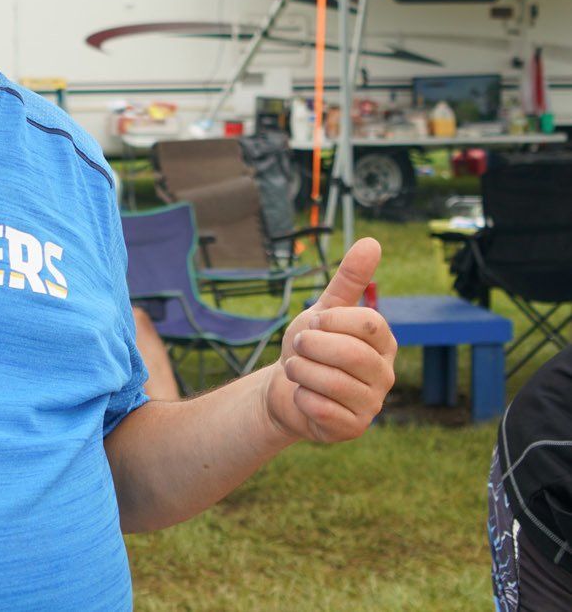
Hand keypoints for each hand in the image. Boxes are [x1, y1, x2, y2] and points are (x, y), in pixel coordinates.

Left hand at [265, 239, 396, 442]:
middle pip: (351, 354)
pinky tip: (302, 395)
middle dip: (311, 346)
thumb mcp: (324, 309)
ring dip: (301, 370)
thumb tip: (372, 241)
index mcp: (383, 342)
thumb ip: (349, 279)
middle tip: (298, 345)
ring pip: (333, 382)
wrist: (285, 388)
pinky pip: (322, 409)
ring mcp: (371, 404)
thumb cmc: (310, 347)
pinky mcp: (352, 428)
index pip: (369, 323)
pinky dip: (301, 397)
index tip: (313, 323)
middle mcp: (384, 374)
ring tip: (297, 368)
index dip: (331, 321)